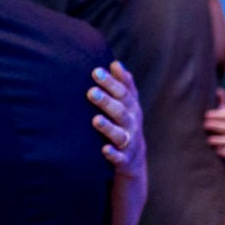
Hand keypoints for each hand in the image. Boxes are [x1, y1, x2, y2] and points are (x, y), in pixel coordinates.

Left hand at [88, 61, 145, 175]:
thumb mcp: (128, 107)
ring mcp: (129, 143)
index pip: (123, 93)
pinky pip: (119, 158)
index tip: (96, 71)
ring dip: (109, 127)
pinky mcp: (124, 161)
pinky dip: (113, 154)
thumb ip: (123, 86)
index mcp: (131, 109)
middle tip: (91, 92)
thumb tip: (115, 63)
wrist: (134, 161)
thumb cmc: (125, 126)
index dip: (112, 82)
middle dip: (107, 102)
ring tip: (95, 120)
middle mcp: (132, 124)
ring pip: (120, 134)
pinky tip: (104, 150)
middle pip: (121, 111)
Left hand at [204, 89, 224, 158]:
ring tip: (208, 139)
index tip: (205, 115)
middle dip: (217, 125)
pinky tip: (216, 151)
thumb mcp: (213, 109)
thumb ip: (218, 101)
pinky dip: (224, 152)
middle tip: (204, 125)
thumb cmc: (210, 120)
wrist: (206, 137)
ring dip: (219, 139)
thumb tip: (219, 90)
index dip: (218, 115)